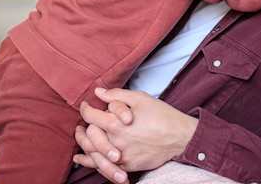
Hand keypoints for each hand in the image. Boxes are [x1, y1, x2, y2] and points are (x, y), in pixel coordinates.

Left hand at [73, 88, 197, 182]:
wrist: (180, 137)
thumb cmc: (162, 115)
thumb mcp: (139, 98)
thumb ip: (116, 95)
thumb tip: (98, 92)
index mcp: (116, 123)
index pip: (90, 116)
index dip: (84, 109)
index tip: (85, 106)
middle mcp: (116, 142)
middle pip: (88, 137)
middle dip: (80, 131)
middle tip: (79, 126)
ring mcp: (122, 156)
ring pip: (93, 155)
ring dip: (84, 149)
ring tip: (80, 143)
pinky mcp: (128, 166)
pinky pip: (105, 168)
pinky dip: (94, 164)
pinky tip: (87, 160)